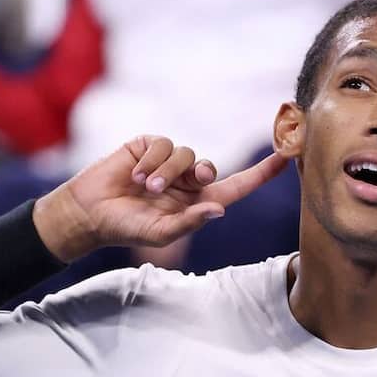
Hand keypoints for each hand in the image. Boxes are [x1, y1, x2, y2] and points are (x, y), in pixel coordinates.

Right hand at [35, 135, 288, 261]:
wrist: (90, 212)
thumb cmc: (127, 227)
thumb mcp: (160, 232)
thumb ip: (190, 222)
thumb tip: (220, 211)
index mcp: (198, 202)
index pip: (237, 186)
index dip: (261, 173)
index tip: (286, 157)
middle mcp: (187, 181)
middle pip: (209, 167)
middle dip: (200, 172)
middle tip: (188, 181)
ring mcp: (168, 162)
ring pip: (185, 153)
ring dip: (166, 171)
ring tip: (145, 187)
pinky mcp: (148, 147)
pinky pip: (161, 144)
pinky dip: (150, 160)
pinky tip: (134, 174)